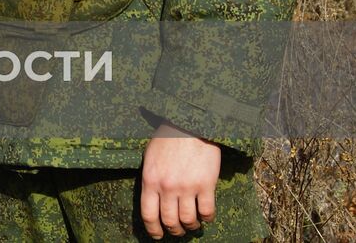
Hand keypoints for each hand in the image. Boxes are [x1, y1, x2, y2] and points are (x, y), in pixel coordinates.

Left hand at [140, 119, 219, 237]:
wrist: (190, 124)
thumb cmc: (167, 138)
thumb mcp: (150, 158)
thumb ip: (151, 179)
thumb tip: (153, 200)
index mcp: (150, 180)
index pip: (148, 214)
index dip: (153, 229)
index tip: (158, 235)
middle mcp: (167, 187)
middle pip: (169, 221)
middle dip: (174, 230)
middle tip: (177, 230)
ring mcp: (187, 187)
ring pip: (188, 220)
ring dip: (191, 226)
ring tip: (193, 223)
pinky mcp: (206, 185)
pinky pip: (207, 211)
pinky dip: (207, 218)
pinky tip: (206, 215)